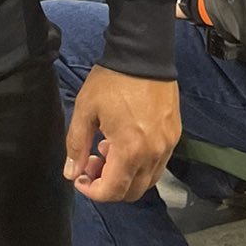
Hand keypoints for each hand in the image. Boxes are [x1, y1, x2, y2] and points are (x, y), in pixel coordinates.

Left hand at [64, 66, 180, 201]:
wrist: (144, 54)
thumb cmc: (111, 81)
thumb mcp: (85, 109)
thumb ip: (77, 145)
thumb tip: (71, 173)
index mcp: (130, 151)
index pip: (112, 191)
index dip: (92, 191)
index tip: (79, 177)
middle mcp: (153, 155)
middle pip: (132, 192)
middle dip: (108, 186)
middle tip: (91, 164)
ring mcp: (167, 146)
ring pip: (146, 180)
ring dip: (125, 176)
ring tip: (107, 150)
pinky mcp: (174, 136)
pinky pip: (157, 164)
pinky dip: (140, 164)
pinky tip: (125, 142)